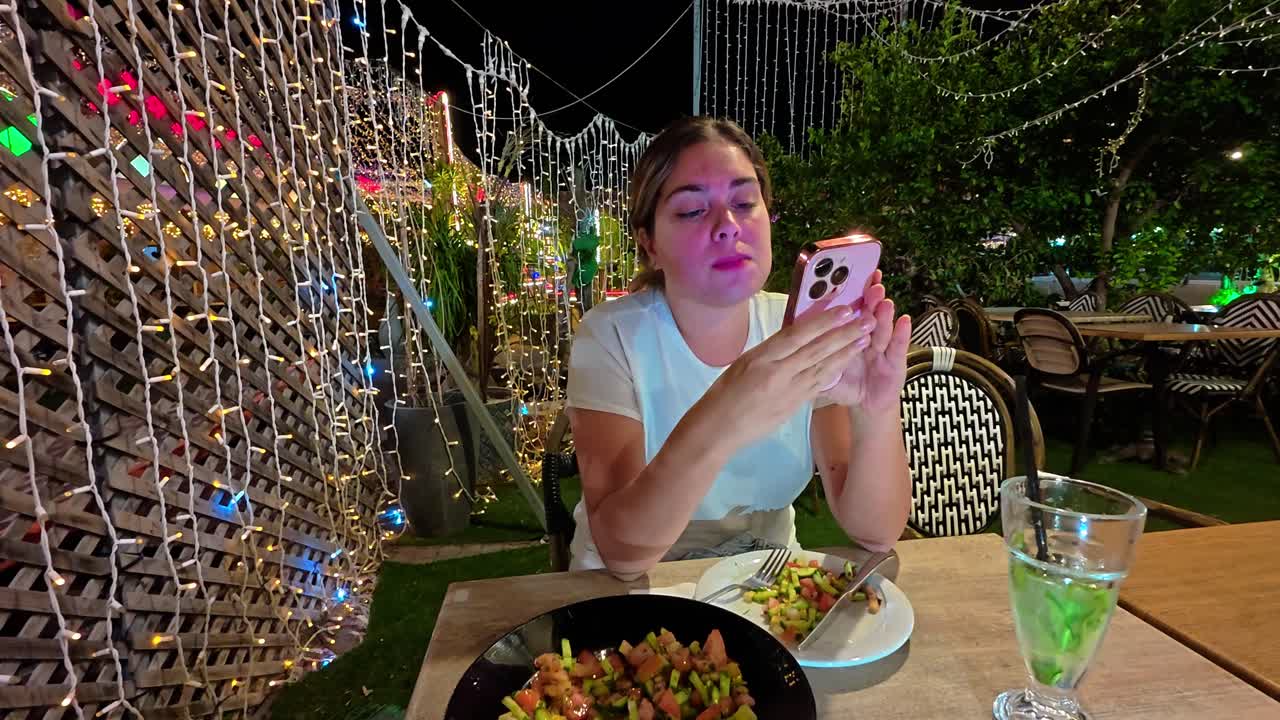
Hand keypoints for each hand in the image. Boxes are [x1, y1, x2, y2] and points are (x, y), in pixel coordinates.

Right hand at [701, 304, 874, 449]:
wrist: (718, 428)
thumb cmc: (725, 393)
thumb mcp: (744, 363)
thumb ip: (770, 352)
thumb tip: (794, 339)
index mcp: (761, 356)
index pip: (797, 334)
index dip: (823, 321)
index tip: (844, 310)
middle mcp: (777, 372)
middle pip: (816, 349)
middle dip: (844, 334)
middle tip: (867, 321)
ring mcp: (788, 391)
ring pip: (823, 367)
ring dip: (846, 352)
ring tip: (865, 339)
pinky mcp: (793, 406)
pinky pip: (818, 386)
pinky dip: (834, 372)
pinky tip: (848, 363)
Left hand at [820, 270, 911, 413]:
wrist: (866, 405)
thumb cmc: (845, 384)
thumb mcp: (825, 367)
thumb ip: (815, 352)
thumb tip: (791, 335)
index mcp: (848, 334)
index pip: (849, 311)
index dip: (851, 293)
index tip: (851, 272)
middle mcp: (867, 336)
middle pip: (867, 315)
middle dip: (869, 299)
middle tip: (870, 283)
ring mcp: (883, 348)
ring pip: (882, 328)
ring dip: (883, 313)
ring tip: (883, 300)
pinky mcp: (896, 362)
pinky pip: (898, 348)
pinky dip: (902, 334)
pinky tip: (904, 320)